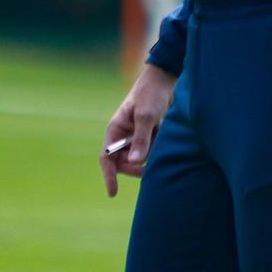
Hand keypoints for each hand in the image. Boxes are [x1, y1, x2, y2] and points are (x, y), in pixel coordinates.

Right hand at [100, 64, 176, 197]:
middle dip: (135, 167)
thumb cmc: (151, 93)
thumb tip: (135, 162)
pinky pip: (151, 151)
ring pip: (139, 159)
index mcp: (115, 129)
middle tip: (150, 166)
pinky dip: (157, 149)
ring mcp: (136, 137)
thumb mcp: (146, 115)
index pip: (107, 157)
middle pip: (123, 163)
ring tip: (159, 137)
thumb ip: (141, 138)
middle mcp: (123, 135)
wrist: (165, 78)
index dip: (108, 176)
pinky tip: (163, 134)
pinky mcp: (149, 137)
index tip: (113, 192)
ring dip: (149, 155)